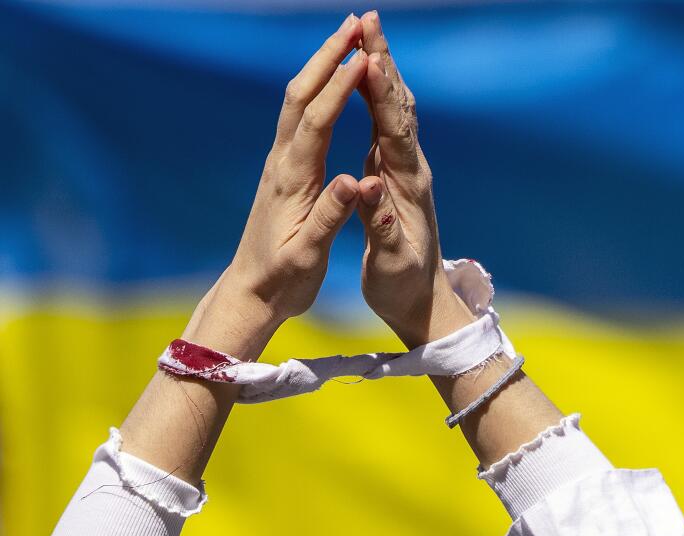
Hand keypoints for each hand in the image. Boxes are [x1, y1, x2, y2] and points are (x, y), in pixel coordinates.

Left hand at [219, 14, 367, 327]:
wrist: (251, 293)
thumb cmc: (284, 279)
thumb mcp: (309, 254)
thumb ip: (331, 215)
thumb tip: (353, 180)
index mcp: (292, 180)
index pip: (318, 121)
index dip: (340, 86)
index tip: (365, 57)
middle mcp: (282, 163)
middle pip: (301, 96)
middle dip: (327, 57)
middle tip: (354, 23)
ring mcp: (280, 164)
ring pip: (298, 102)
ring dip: (321, 66)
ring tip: (347, 39)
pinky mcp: (283, 171)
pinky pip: (301, 118)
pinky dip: (318, 90)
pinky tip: (332, 82)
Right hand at [355, 11, 473, 346]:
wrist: (421, 300)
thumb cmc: (402, 286)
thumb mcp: (390, 262)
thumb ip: (380, 227)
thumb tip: (370, 191)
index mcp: (407, 186)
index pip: (394, 130)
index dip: (381, 93)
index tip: (369, 57)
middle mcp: (410, 169)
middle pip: (397, 105)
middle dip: (383, 61)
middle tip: (369, 19)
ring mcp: (403, 168)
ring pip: (393, 108)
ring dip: (381, 69)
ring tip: (366, 32)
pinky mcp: (392, 172)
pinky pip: (383, 123)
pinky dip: (374, 93)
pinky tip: (363, 74)